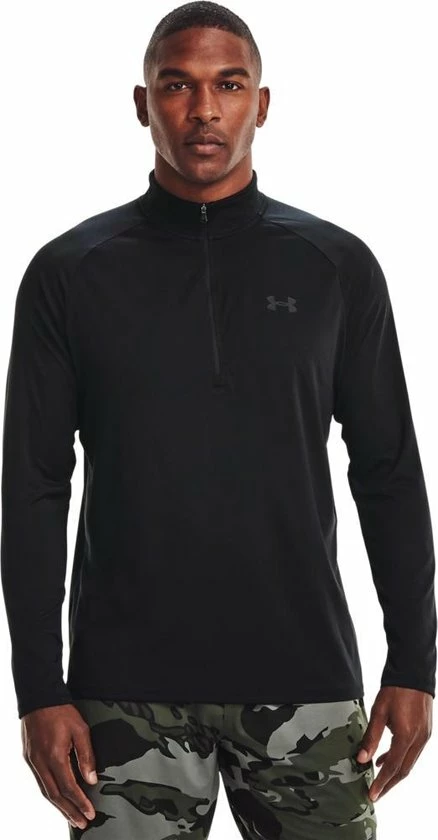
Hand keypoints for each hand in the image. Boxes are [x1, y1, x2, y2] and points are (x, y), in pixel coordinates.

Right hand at [21, 703, 97, 829]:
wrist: (39, 697)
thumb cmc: (61, 711)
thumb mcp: (81, 729)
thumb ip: (86, 756)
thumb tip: (91, 779)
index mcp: (55, 756)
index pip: (69, 787)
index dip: (80, 802)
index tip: (90, 813)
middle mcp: (41, 763)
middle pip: (56, 795)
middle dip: (70, 811)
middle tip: (82, 823)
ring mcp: (33, 761)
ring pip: (46, 791)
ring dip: (59, 806)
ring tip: (71, 817)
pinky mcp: (30, 758)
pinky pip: (40, 782)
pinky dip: (50, 794)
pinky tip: (58, 798)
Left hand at [355, 685, 432, 801]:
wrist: (413, 674)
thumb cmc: (395, 691)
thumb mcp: (379, 712)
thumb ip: (371, 737)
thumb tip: (362, 759)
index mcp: (407, 736)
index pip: (393, 768)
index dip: (382, 783)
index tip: (372, 795)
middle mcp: (418, 740)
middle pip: (403, 771)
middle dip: (388, 784)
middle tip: (375, 794)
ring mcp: (424, 737)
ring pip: (409, 763)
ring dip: (394, 773)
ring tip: (377, 780)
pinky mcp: (425, 733)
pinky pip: (412, 753)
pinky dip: (399, 760)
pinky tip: (385, 760)